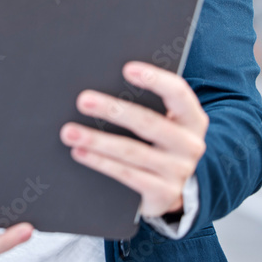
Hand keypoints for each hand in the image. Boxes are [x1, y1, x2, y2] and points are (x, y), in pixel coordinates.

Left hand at [60, 61, 208, 216]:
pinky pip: (127, 175)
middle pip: (148, 123)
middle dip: (112, 110)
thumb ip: (147, 104)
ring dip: (96, 140)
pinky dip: (100, 162)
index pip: (178, 93)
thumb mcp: (166, 123)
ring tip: (69, 132)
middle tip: (82, 100)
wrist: (181, 189)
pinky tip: (79, 152)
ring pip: (131, 152)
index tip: (127, 68)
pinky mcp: (164, 193)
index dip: (155, 79)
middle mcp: (190, 144)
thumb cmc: (163, 144)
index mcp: (192, 119)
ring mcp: (178, 171)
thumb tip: (103, 84)